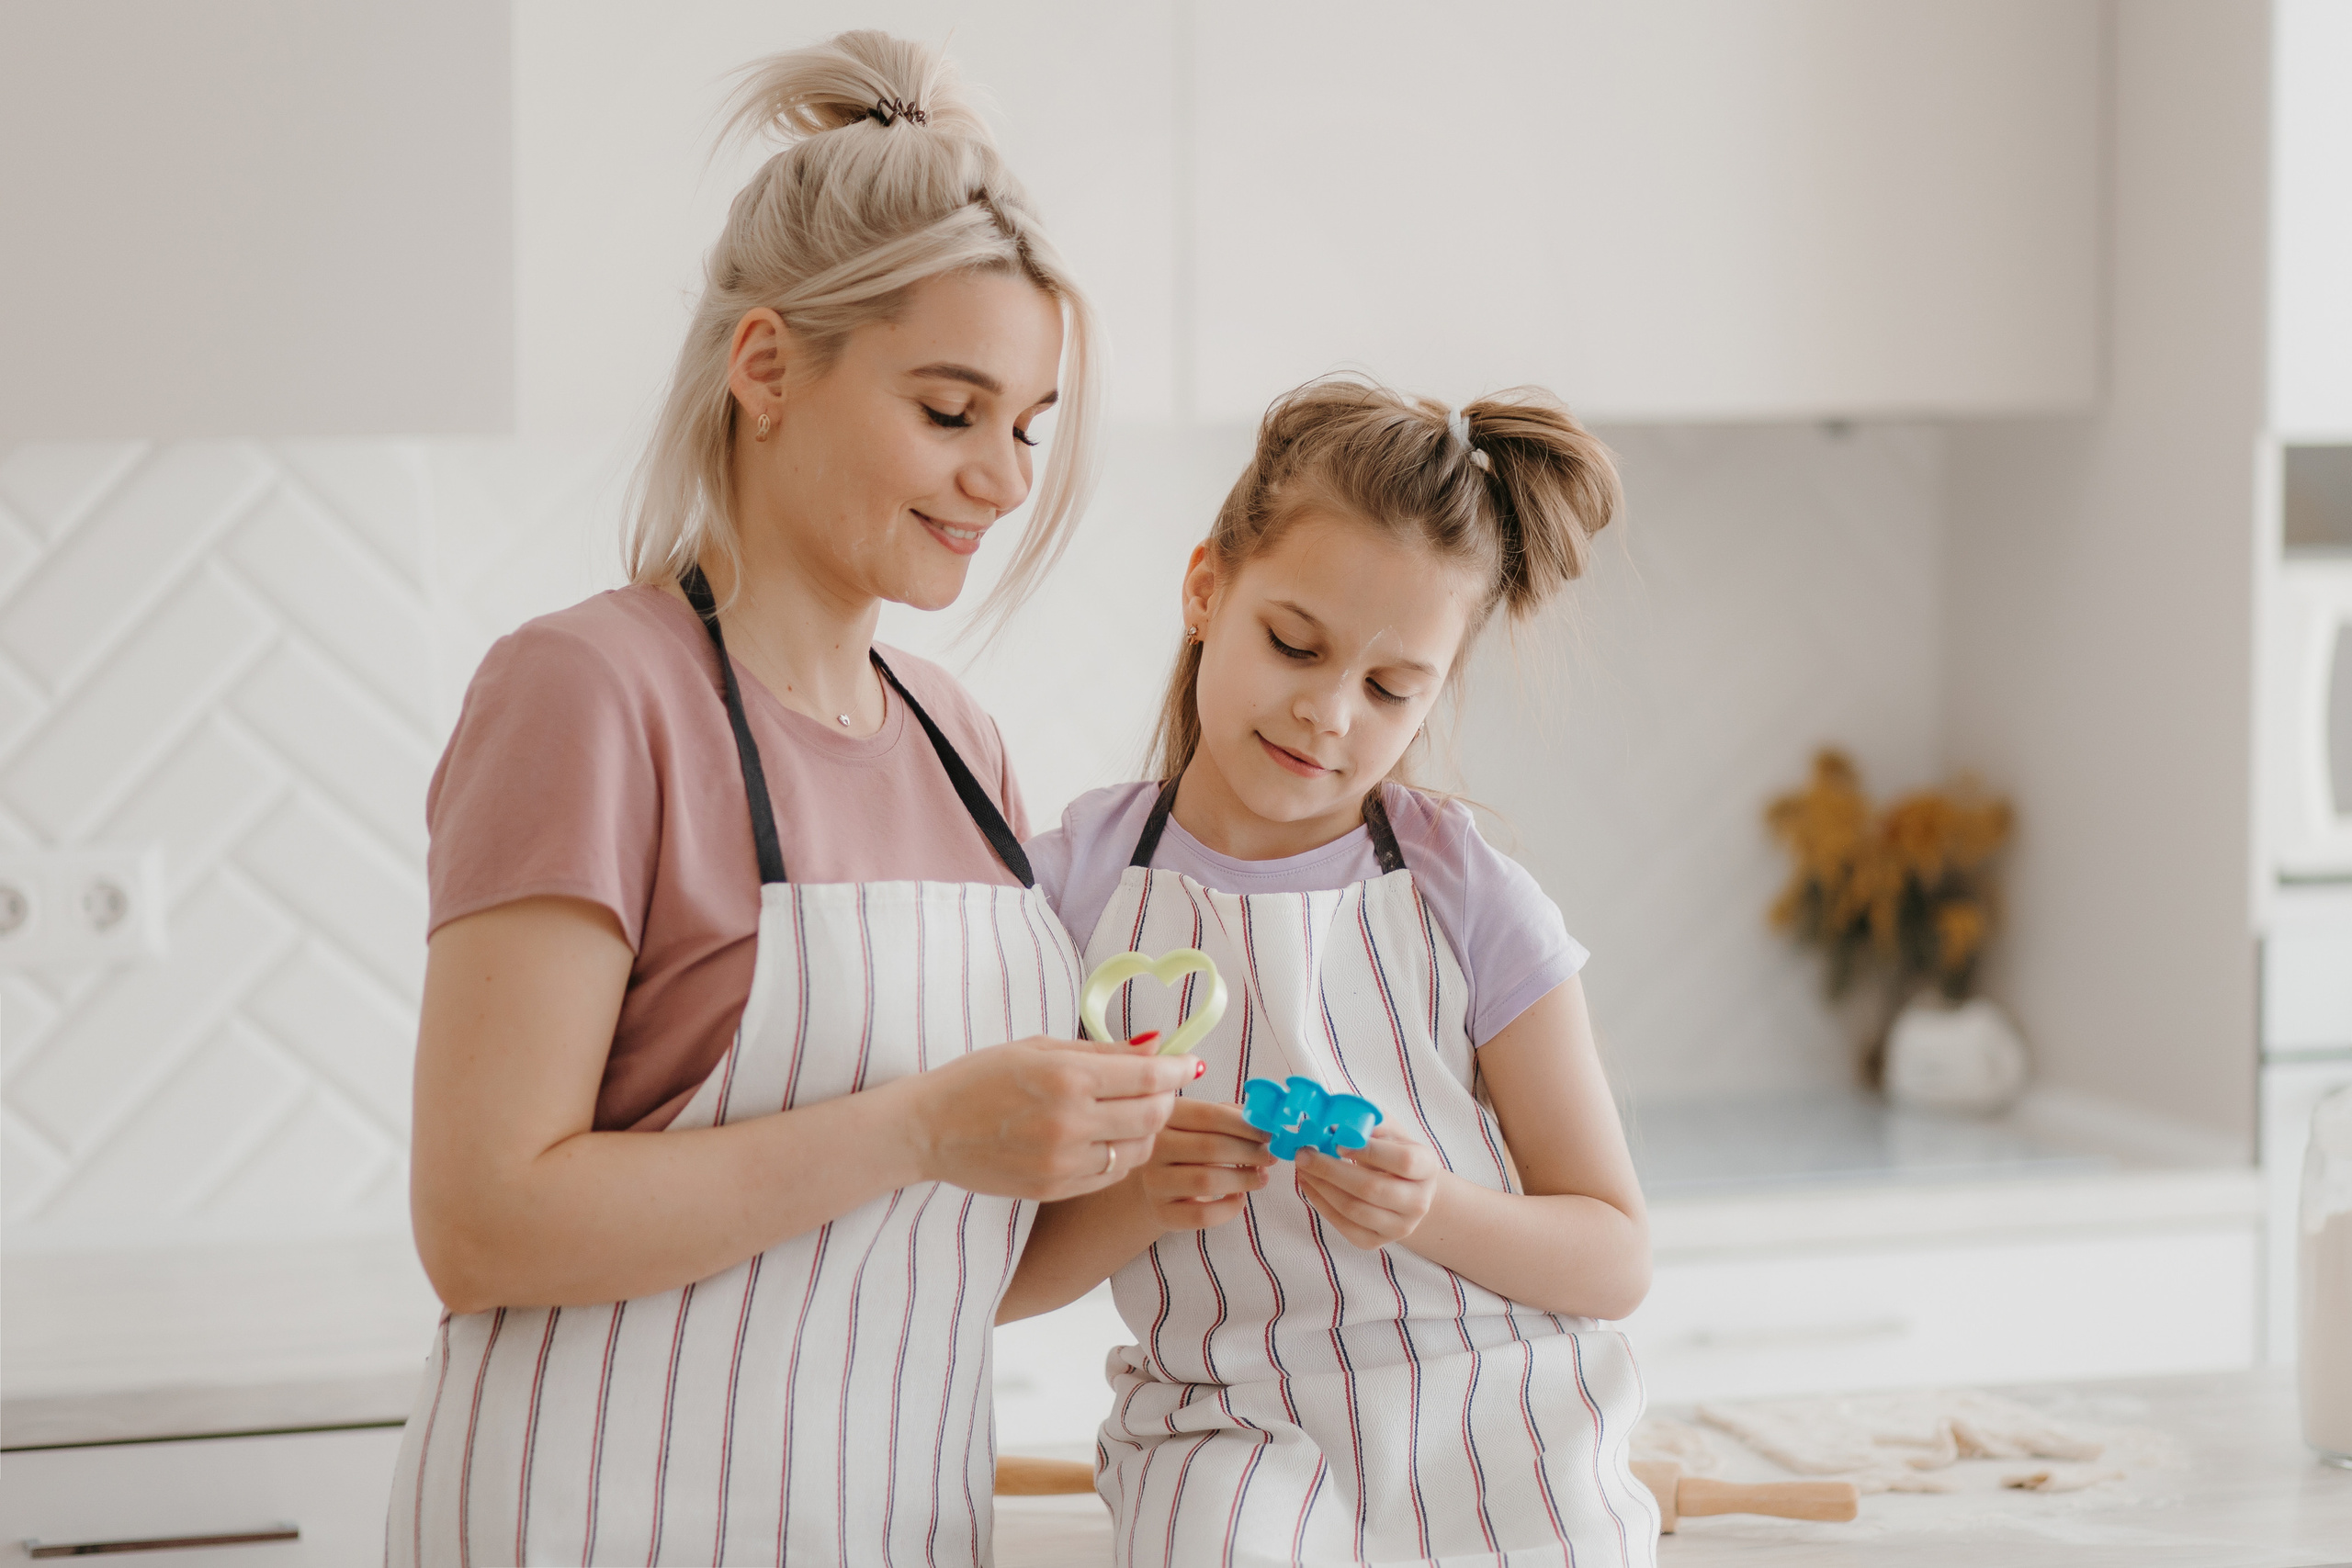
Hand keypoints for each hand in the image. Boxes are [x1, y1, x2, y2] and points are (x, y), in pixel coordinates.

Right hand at [904, 1037, 1194, 1201]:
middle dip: (1168, 1099)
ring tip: (1132, 1111)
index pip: (1148, 1078)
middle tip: (1163, 1086)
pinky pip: (1111, 1174)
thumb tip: (1157, 1046)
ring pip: (1138, 1150)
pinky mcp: (1055, 1189)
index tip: (1191, 1062)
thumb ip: (1102, 1050)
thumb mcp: (1038, 1048)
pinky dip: (1122, 1155)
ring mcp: (1062, 1163)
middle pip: (1153, 1117)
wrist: (929, 1129)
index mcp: (1064, 1078)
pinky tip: (1108, 1137)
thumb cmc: (980, 1077)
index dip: (1179, 1069)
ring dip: (1148, 1130)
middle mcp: (1068, 1123)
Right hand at [1136, 1100, 1273, 1229]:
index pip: (1208, 1115)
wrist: (1157, 1185)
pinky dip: (1229, 1209)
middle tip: (1270, 1157)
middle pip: (1209, 1147)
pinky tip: (1239, 1198)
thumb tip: (1263, 1119)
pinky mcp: (1162, 1213)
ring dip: (1244, 1179)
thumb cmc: (1189, 1150)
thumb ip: (1230, 1116)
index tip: (1269, 1133)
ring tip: (1261, 1177)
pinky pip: (1202, 1215)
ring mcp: (1154, 1182)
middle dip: (1249, 1152)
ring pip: (1206, 1181)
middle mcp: (1154, 1148)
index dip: (1244, 1125)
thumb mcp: (1202, 1125)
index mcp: (1166, 1117)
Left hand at [1293, 1127, 1440, 1248]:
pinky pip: (1343, 1225)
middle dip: (1331, 1170)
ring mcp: (1399, 1227)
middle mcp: (1419, 1202)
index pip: (1403, 1161)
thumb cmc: (1393, 1154)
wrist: (1405, 1192)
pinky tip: (1309, 1184)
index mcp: (1427, 1167)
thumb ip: (1369, 1123)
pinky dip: (1320, 1204)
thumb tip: (1338, 1120)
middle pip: (1372, 1188)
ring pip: (1353, 1209)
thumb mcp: (1389, 1132)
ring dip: (1321, 1186)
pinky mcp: (1375, 1241)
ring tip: (1303, 1167)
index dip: (1369, 1151)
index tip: (1337, 1140)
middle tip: (1304, 1153)